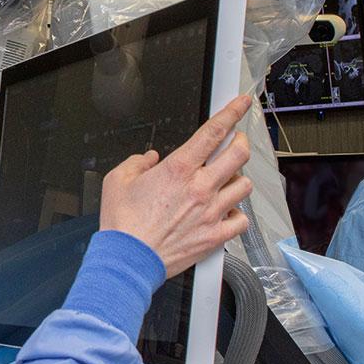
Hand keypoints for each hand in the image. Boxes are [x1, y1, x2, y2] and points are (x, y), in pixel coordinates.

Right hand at [100, 96, 253, 277]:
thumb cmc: (122, 223)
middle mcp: (200, 188)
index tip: (240, 104)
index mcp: (178, 169)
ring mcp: (211, 212)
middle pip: (239, 154)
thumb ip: (137, 162)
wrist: (127, 260)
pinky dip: (236, 214)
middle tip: (234, 145)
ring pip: (245, 186)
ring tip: (226, 183)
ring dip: (237, 180)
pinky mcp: (215, 236)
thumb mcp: (118, 180)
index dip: (232, 112)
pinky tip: (225, 213)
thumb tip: (150, 158)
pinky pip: (241, 219)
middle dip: (240, 143)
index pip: (214, 132)